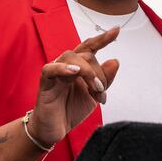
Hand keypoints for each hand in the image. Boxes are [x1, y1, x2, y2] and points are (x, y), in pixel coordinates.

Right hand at [29, 28, 120, 146]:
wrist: (54, 130)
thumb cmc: (71, 110)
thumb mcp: (95, 96)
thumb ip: (105, 79)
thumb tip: (115, 61)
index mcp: (79, 66)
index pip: (90, 47)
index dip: (102, 39)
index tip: (116, 30)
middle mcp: (67, 65)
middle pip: (85, 54)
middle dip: (98, 72)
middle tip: (101, 92)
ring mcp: (55, 72)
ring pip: (70, 56)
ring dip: (87, 71)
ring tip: (94, 88)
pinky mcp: (45, 82)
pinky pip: (51, 68)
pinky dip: (63, 68)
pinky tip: (74, 72)